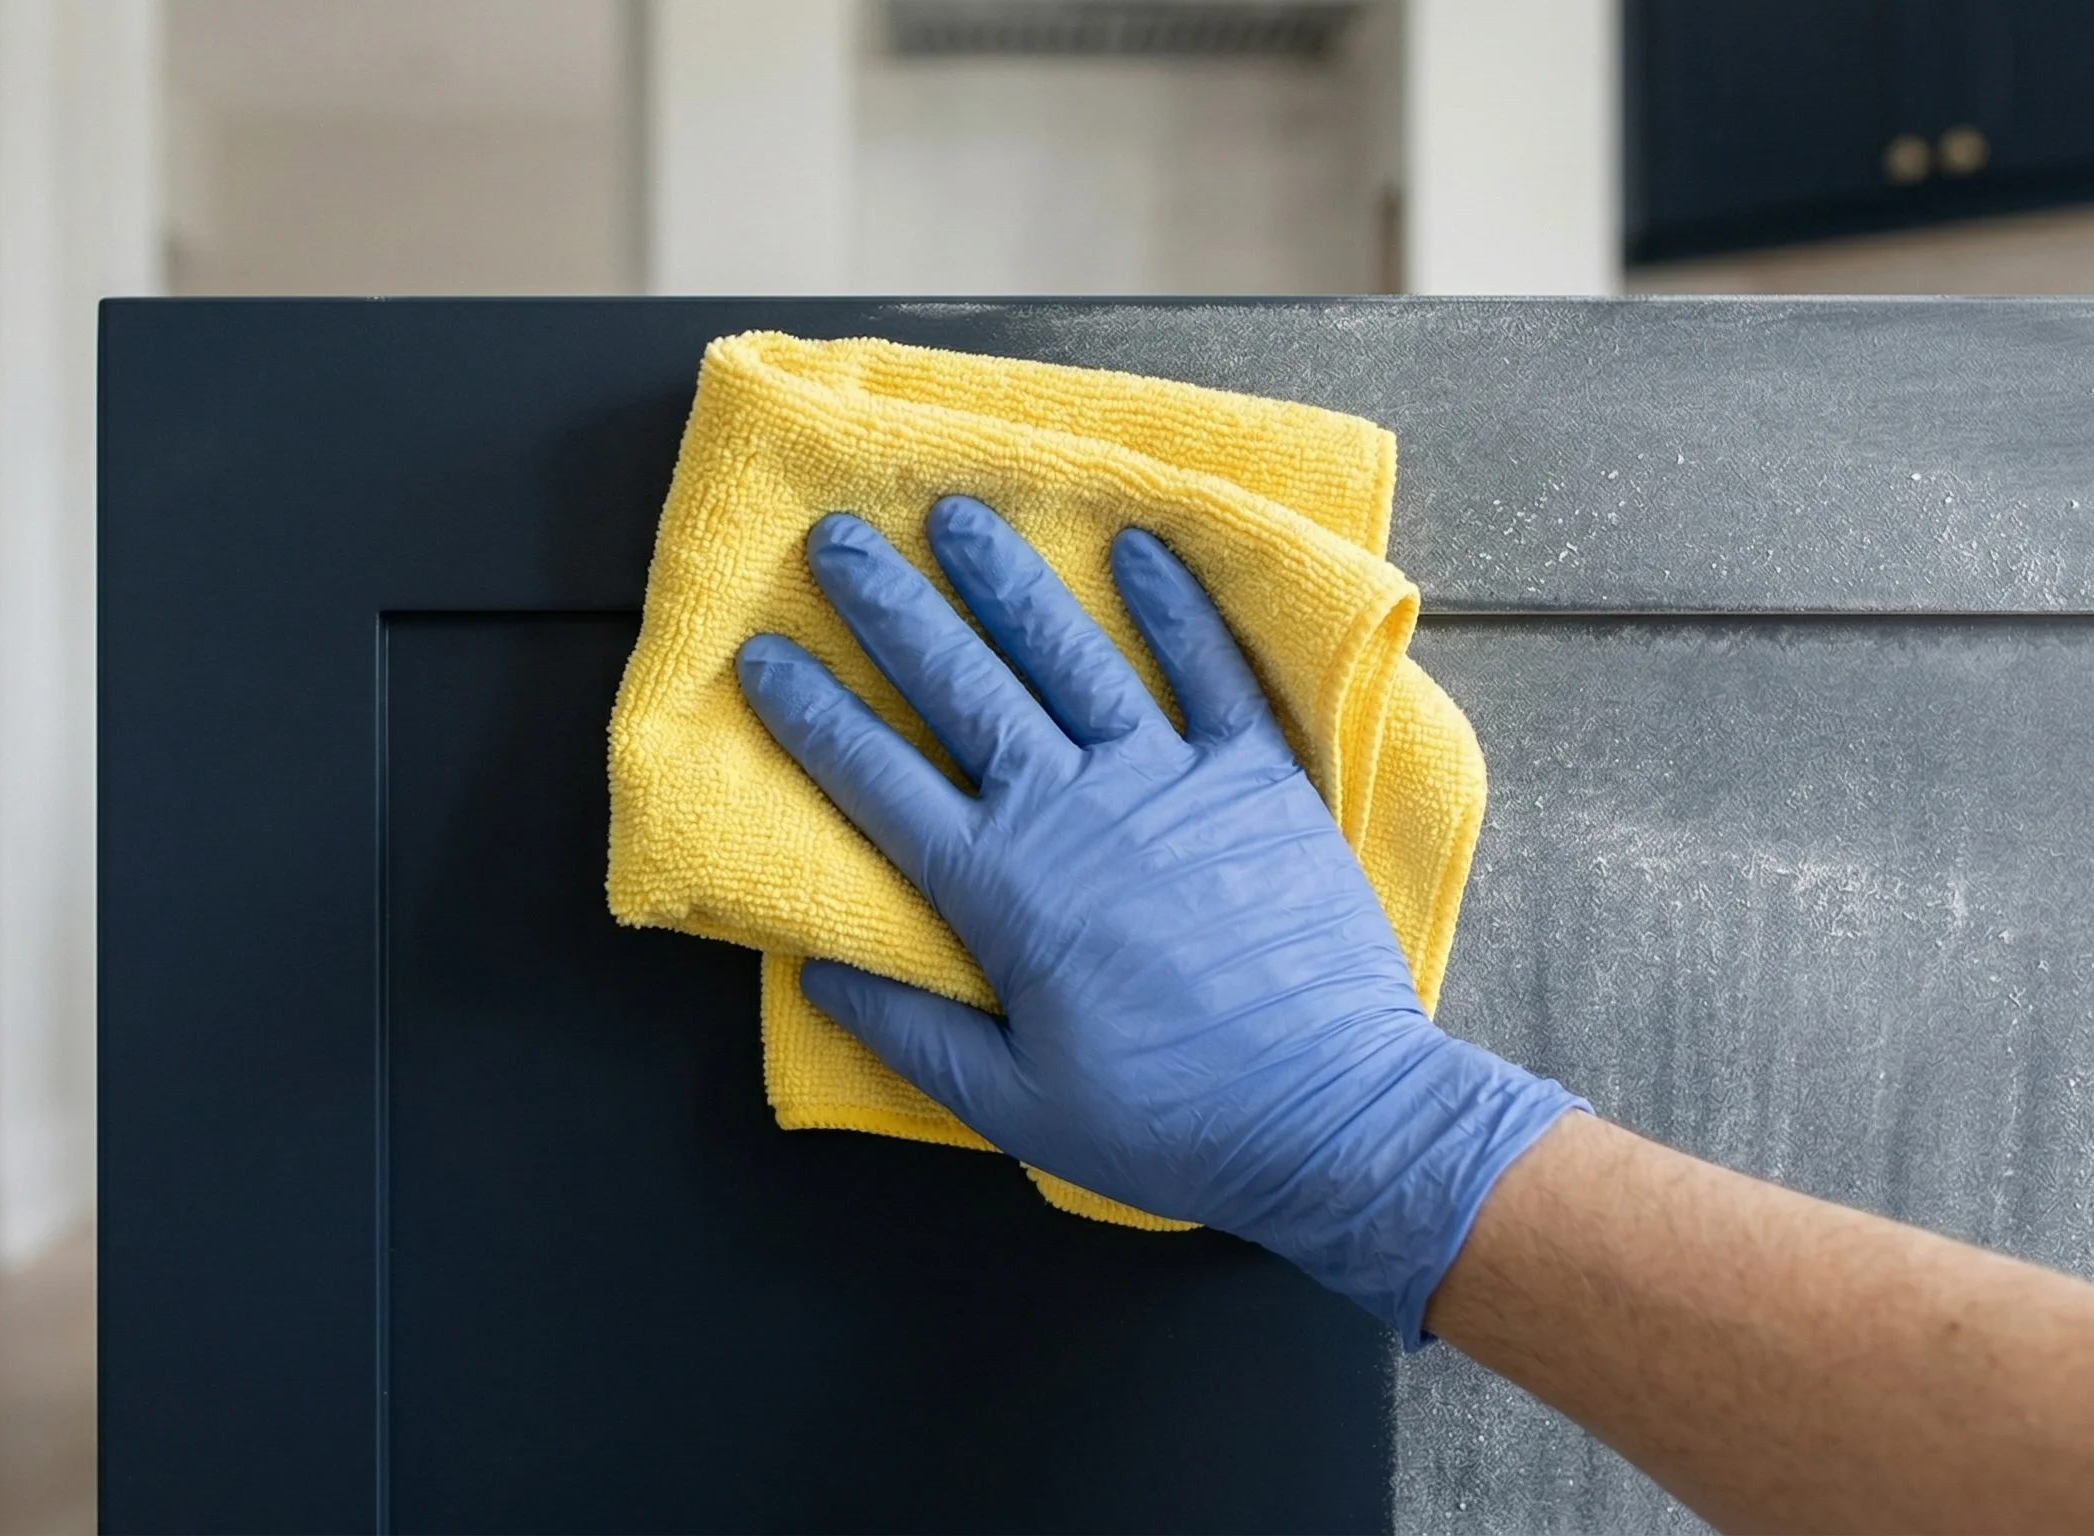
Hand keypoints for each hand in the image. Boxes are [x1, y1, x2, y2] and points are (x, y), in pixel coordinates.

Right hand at [736, 496, 1581, 1341]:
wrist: (1332, 1116)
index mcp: (1002, 887)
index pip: (877, 779)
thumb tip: (817, 972)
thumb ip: (912, 1033)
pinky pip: (1207, 669)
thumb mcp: (1015, 1105)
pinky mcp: (1256, 776)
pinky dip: (1172, 603)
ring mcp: (1168, 778)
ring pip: (1068, 653)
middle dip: (889, 606)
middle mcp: (1072, 808)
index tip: (762, 654)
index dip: (812, 713)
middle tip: (837, 537)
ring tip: (958, 514)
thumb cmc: (1170, 1122)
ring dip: (1006, 578)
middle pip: (960, 686)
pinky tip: (1137, 545)